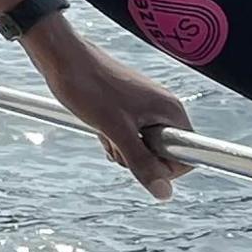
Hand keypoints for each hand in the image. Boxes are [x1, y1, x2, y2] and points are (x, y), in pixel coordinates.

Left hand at [26, 19, 192, 199]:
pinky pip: (128, 136)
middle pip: (163, 155)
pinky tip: (99, 128)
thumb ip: (142, 163)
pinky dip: (113, 138)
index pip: (188, 156)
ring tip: (104, 130)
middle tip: (116, 140)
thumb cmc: (89, 87)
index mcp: (170, 111)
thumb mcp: (116, 132)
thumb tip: (165, 194)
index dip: (165, 168)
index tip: (138, 158)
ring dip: (122, 148)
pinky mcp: (127, 108)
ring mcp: (145, 108)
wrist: (62, 58)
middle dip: (138, 158)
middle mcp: (163, 109)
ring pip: (142, 147)